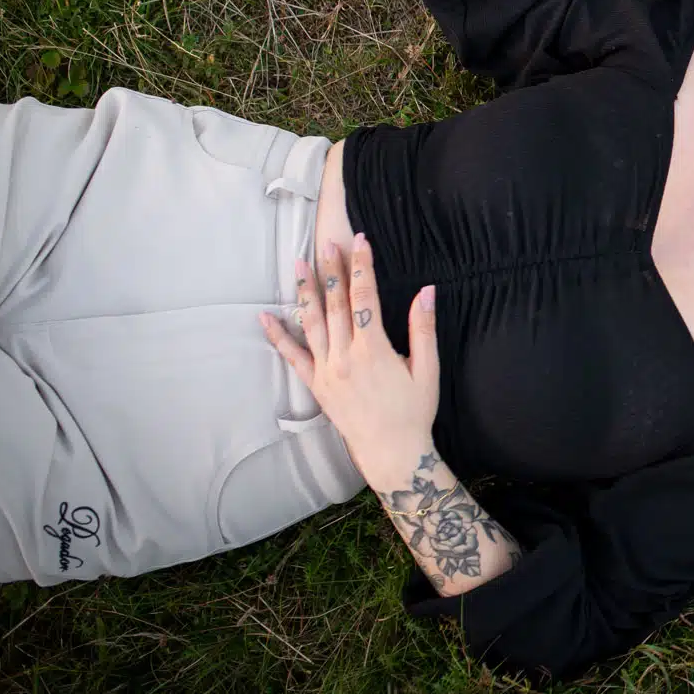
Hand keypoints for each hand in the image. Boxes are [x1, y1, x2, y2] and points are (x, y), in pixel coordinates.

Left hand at [259, 233, 438, 486]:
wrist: (391, 453)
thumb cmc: (414, 412)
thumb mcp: (428, 370)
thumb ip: (423, 329)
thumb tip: (427, 291)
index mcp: (374, 349)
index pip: (365, 297)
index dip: (362, 266)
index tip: (360, 241)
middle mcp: (344, 356)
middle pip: (335, 303)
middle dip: (331, 269)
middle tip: (325, 242)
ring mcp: (326, 371)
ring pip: (311, 323)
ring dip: (304, 292)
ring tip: (297, 265)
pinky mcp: (315, 385)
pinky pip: (292, 356)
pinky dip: (277, 335)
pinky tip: (265, 316)